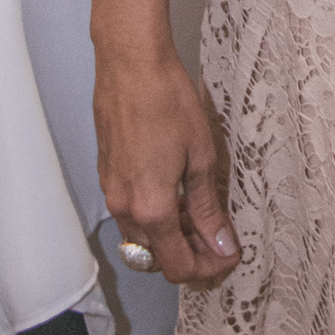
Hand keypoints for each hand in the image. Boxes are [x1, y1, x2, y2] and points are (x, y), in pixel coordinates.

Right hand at [95, 49, 240, 288]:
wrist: (131, 65)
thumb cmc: (166, 100)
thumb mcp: (200, 156)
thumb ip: (207, 207)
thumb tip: (219, 242)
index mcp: (151, 209)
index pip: (178, 266)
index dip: (207, 269)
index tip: (228, 256)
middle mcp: (124, 208)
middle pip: (156, 259)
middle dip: (189, 255)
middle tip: (217, 238)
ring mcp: (112, 192)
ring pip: (141, 239)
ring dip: (170, 237)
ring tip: (198, 212)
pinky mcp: (107, 174)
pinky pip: (129, 214)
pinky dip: (153, 216)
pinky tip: (175, 191)